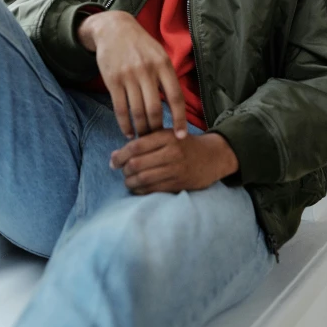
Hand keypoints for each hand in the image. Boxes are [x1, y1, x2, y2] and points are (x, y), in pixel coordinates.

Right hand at [77, 10, 186, 139]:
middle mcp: (147, 70)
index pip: (176, 98)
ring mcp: (128, 76)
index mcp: (163, 64)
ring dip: (141, 129)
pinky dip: (125, 125)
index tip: (180, 136)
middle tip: (157, 139)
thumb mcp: (159, 54)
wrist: (113, 28)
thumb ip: (167, 77)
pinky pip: (120, 109)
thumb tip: (176, 106)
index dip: (179, 120)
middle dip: (156, 128)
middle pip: (155, 109)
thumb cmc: (140, 45)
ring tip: (144, 138)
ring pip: (137, 112)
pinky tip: (129, 133)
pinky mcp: (112, 80)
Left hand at [110, 130, 239, 193]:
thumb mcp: (166, 136)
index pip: (136, 146)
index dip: (120, 155)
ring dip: (130, 182)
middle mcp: (171, 153)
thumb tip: (114, 156)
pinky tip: (137, 187)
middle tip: (121, 170)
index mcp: (166, 136)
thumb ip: (142, 143)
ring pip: (143, 179)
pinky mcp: (179, 184)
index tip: (113, 161)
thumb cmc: (184, 144)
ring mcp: (176, 170)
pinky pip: (153, 190)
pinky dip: (140, 190)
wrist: (213, 156)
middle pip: (137, 164)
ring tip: (127, 180)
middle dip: (124, 169)